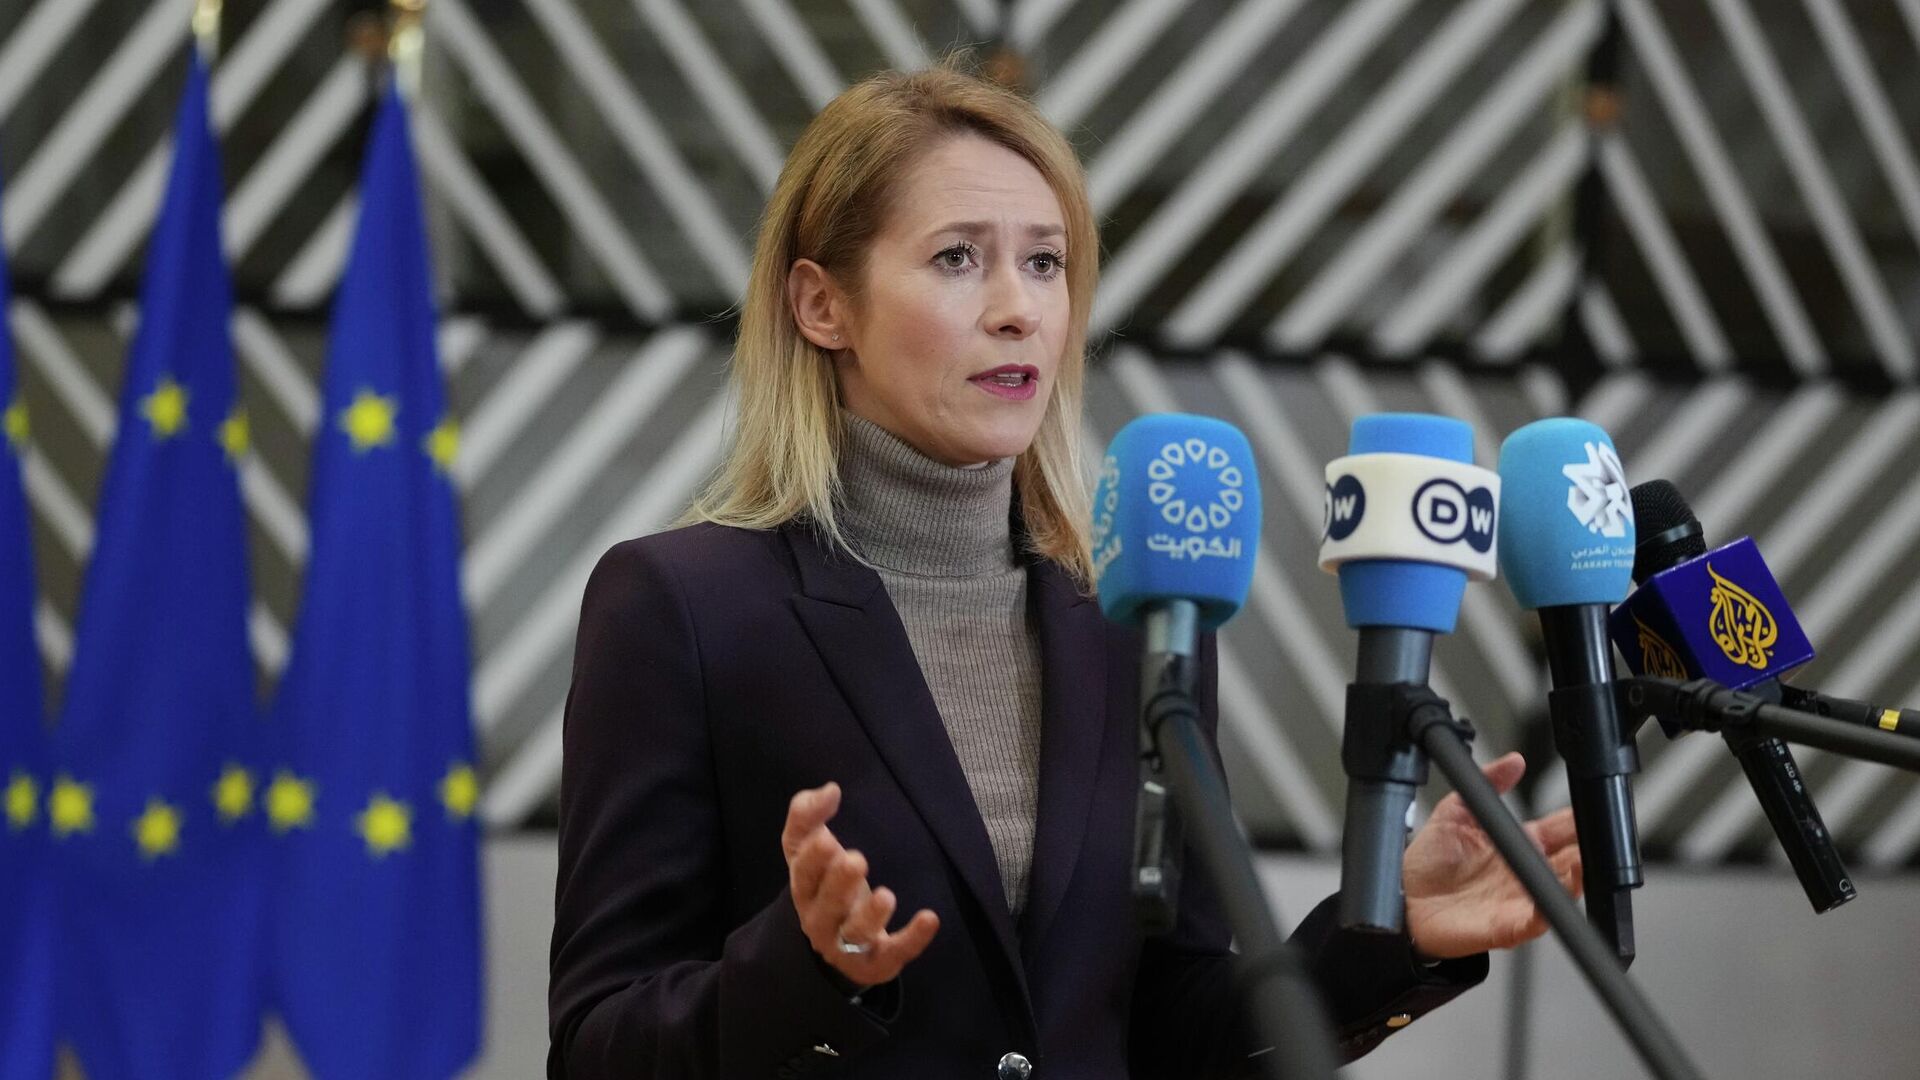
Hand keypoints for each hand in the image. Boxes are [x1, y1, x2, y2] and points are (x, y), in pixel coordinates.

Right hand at [782, 782, 939, 988]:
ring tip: (886, 896)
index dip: (812, 861)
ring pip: (854, 934)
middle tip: (856, 860)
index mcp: (805, 889)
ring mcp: (847, 945)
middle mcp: (820, 920)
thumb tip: (830, 789)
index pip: (803, 874)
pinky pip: (893, 953)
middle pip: (826, 905)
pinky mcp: (877, 962)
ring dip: (870, 916)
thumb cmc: (825, 883)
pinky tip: (930, 918)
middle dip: (839, 885)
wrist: (838, 944)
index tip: (826, 839)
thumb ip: (809, 815)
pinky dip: (912, 939)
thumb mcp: (810, 848)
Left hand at [1402, 752, 1580, 960]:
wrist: (1403, 899)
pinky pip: (1535, 922)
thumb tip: (1514, 761)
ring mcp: (1520, 899)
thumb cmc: (1429, 861)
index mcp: (1519, 843)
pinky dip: (1545, 912)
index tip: (1592, 810)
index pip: (1561, 829)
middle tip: (1595, 838)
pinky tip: (1548, 901)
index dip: (1579, 820)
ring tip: (1581, 863)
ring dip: (1576, 879)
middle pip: (1571, 860)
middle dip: (1588, 849)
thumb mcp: (1456, 810)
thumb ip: (1487, 783)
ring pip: (1562, 890)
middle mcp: (1525, 872)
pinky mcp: (1508, 926)